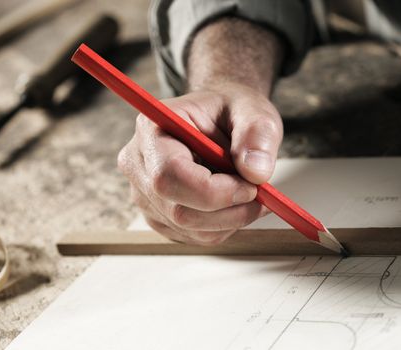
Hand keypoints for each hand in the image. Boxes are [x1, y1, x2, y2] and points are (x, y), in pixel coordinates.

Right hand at [118, 83, 282, 244]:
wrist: (219, 120)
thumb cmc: (230, 111)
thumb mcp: (252, 110)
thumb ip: (257, 134)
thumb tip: (256, 173)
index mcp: (152, 129)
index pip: (170, 176)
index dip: (215, 191)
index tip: (252, 186)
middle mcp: (138, 164)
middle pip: (178, 211)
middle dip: (229, 210)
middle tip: (261, 195)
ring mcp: (144, 194)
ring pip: (191, 229)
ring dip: (232, 219)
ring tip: (251, 192)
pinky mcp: (159, 216)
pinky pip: (195, 236)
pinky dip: (223, 226)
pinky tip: (233, 201)